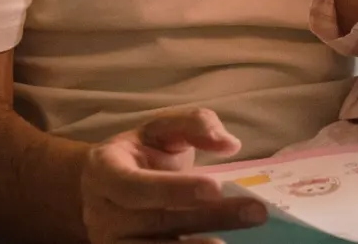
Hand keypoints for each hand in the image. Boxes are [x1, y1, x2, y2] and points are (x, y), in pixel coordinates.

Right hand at [80, 108, 267, 243]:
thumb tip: (228, 144)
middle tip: (255, 212)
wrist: (103, 188)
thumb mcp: (161, 129)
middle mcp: (103, 212)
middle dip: (208, 218)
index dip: (174, 189)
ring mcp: (113, 242)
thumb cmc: (140, 154)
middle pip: (157, 221)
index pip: (135, 185)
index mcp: (105, 170)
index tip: (216, 187)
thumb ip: (195, 125)